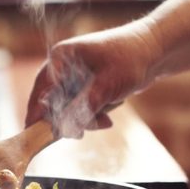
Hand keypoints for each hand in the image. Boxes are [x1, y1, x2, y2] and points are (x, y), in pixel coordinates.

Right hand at [24, 23, 159, 138]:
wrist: (155, 52)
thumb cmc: (130, 60)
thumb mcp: (105, 87)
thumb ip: (82, 109)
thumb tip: (63, 130)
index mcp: (60, 58)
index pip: (40, 92)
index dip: (37, 115)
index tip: (34, 136)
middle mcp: (62, 66)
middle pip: (52, 103)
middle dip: (70, 120)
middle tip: (81, 134)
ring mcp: (73, 76)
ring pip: (68, 109)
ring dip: (85, 119)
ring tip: (106, 120)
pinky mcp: (85, 85)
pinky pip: (80, 108)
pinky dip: (92, 115)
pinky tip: (107, 116)